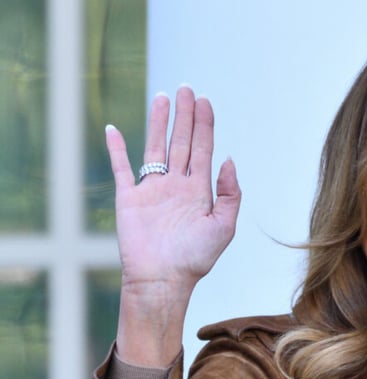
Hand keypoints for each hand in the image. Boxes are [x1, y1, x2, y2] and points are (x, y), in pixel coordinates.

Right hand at [106, 86, 240, 364]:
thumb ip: (229, 193)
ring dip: (158, 123)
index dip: (205, 124)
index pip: (203, 149)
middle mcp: (176, 186)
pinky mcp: (129, 198)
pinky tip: (114, 129)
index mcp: (199, 191)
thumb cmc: (195, 258)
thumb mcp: (224, 226)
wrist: (163, 280)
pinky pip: (122, 168)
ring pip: (156, 147)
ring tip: (162, 97)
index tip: (205, 101)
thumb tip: (228, 159)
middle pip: (182, 141)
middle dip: (185, 115)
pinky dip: (117, 149)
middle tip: (186, 88)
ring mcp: (152, 190)